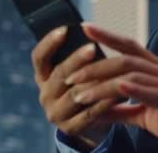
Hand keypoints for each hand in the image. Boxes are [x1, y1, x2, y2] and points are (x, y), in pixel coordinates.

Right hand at [31, 26, 117, 147]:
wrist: (92, 122)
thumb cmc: (86, 86)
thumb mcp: (77, 70)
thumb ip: (79, 55)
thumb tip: (90, 28)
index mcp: (44, 76)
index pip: (39, 57)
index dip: (49, 43)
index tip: (65, 29)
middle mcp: (45, 94)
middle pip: (59, 74)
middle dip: (76, 59)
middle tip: (92, 48)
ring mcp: (56, 113)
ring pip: (74, 94)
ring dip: (93, 81)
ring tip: (109, 69)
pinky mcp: (70, 128)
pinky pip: (89, 113)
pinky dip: (104, 102)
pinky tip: (118, 92)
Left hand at [65, 24, 157, 152]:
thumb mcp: (141, 113)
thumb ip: (118, 109)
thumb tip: (92, 110)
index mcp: (155, 68)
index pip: (129, 45)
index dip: (107, 35)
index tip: (84, 27)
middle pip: (125, 60)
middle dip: (95, 67)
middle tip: (71, 77)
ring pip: (133, 76)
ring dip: (104, 85)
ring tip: (82, 94)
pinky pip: (154, 93)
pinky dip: (135, 89)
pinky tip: (119, 88)